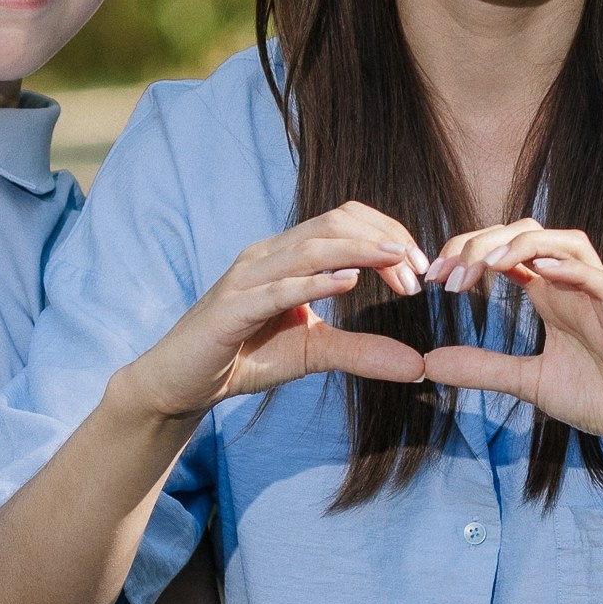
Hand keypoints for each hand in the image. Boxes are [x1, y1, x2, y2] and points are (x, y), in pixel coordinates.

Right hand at [117, 206, 430, 430]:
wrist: (182, 381)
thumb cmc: (247, 358)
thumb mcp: (315, 353)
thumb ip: (362, 351)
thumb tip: (418, 364)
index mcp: (288, 255)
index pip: (345, 221)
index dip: (388, 235)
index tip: (420, 269)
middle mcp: (268, 255)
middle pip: (334, 222)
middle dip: (382, 240)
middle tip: (417, 272)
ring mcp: (248, 277)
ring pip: (310, 247)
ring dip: (359, 253)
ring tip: (397, 263)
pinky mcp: (233, 307)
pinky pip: (279, 287)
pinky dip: (315, 282)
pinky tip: (348, 282)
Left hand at [417, 223, 602, 466]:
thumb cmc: (597, 397)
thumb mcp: (527, 382)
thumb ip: (483, 368)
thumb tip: (428, 362)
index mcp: (549, 294)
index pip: (504, 250)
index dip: (466, 252)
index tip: (433, 279)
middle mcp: (571, 285)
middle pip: (526, 234)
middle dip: (482, 244)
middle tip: (448, 277)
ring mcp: (597, 297)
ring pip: (565, 242)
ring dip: (522, 246)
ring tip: (486, 266)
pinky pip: (600, 280)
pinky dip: (572, 270)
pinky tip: (541, 273)